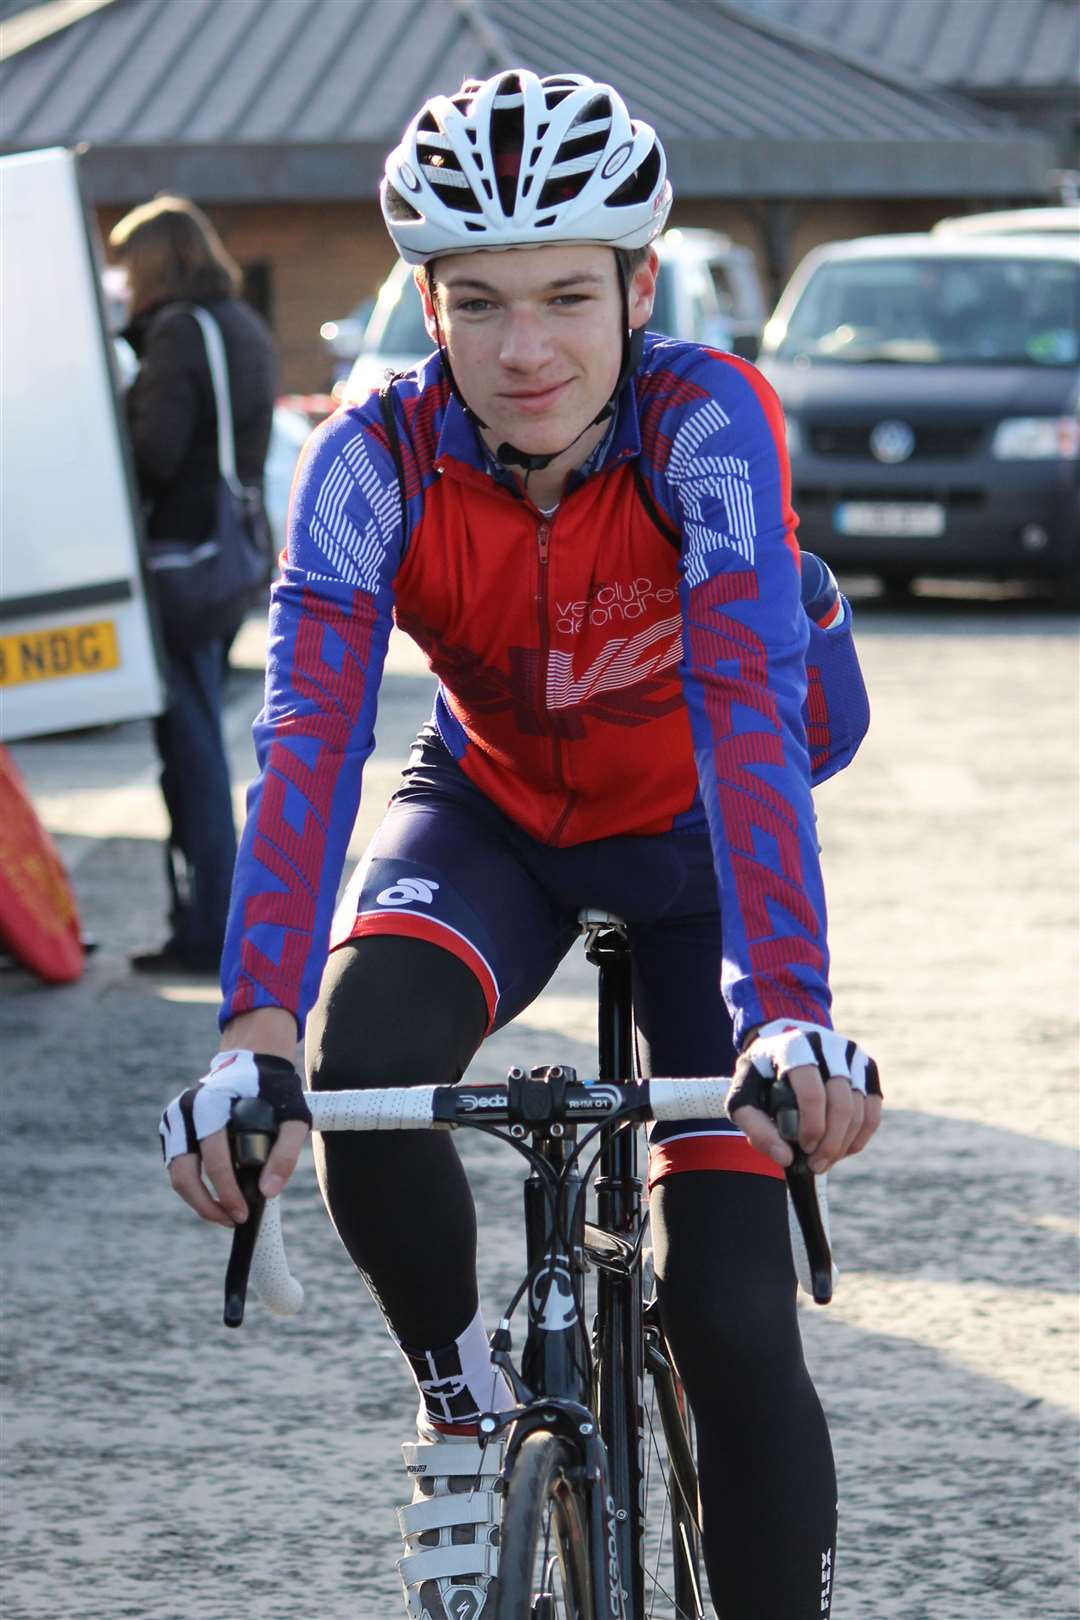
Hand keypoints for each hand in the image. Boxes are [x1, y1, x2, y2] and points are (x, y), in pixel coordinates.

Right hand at [160, 1051, 311, 1226]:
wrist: (253, 1058)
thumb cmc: (275, 1089)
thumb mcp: (293, 1116)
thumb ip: (285, 1153)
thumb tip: (268, 1192)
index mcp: (211, 1104)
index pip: (214, 1161)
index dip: (227, 1193)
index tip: (243, 1214)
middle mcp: (185, 1110)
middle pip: (184, 1174)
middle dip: (206, 1205)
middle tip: (232, 1220)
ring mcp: (174, 1117)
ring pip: (177, 1173)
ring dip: (197, 1200)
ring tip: (224, 1213)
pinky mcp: (172, 1125)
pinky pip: (177, 1164)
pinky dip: (194, 1183)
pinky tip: (216, 1193)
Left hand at [728, 1021, 881, 1173]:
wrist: (780, 1046)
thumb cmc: (760, 1075)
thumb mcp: (742, 1096)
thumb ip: (756, 1128)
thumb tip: (786, 1159)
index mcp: (793, 1047)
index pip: (813, 1093)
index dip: (812, 1128)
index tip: (803, 1149)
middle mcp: (827, 1046)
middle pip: (841, 1104)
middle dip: (831, 1143)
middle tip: (816, 1164)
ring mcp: (850, 1056)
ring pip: (860, 1109)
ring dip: (844, 1144)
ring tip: (825, 1161)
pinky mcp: (866, 1068)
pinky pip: (873, 1110)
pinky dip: (860, 1136)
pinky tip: (842, 1149)